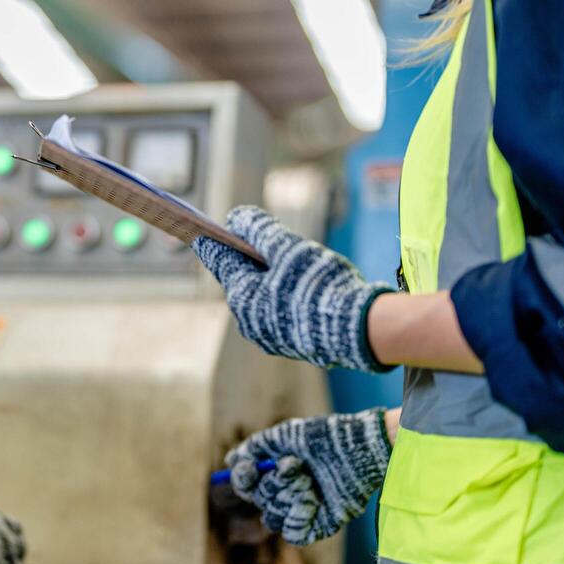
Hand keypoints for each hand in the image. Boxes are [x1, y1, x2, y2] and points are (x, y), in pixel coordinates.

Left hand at [194, 206, 393, 370]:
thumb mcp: (288, 247)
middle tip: (253, 238)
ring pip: (263, 298)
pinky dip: (285, 296)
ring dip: (270, 279)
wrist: (361, 330)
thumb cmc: (320, 284)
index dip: (214, 240)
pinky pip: (281, 313)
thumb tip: (236, 218)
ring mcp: (271, 337)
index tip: (203, 229)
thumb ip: (259, 229)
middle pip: (242, 280)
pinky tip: (304, 286)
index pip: (220, 261)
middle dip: (248, 258)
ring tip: (286, 260)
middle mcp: (250, 322)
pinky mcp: (292, 345)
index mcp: (242, 297)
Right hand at [225, 409, 390, 544]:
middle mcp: (287, 494)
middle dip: (273, 484)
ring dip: (287, 497)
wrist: (359, 449)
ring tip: (308, 482)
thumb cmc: (325, 437)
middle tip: (295, 467)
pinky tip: (310, 501)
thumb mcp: (286, 435)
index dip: (243, 480)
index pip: (247, 485)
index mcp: (277, 473)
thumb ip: (257, 446)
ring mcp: (302, 511)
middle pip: (258, 502)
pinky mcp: (319, 526)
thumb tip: (231, 461)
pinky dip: (297, 518)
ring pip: (272, 519)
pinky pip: (294, 535)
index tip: (249, 467)